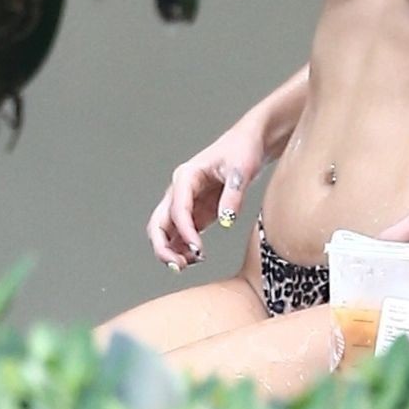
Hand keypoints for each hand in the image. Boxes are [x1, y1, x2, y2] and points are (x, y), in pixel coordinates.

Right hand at [146, 121, 264, 271]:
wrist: (250, 143)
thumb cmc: (243, 150)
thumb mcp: (241, 171)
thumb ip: (233, 195)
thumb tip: (227, 221)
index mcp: (186, 176)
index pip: (177, 209)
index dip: (184, 231)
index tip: (198, 248)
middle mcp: (180, 190)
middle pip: (158, 223)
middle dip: (163, 246)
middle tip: (179, 265)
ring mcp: (186, 203)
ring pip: (165, 231)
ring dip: (171, 250)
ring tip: (190, 264)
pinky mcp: (196, 212)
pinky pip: (181, 234)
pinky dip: (183, 248)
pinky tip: (196, 258)